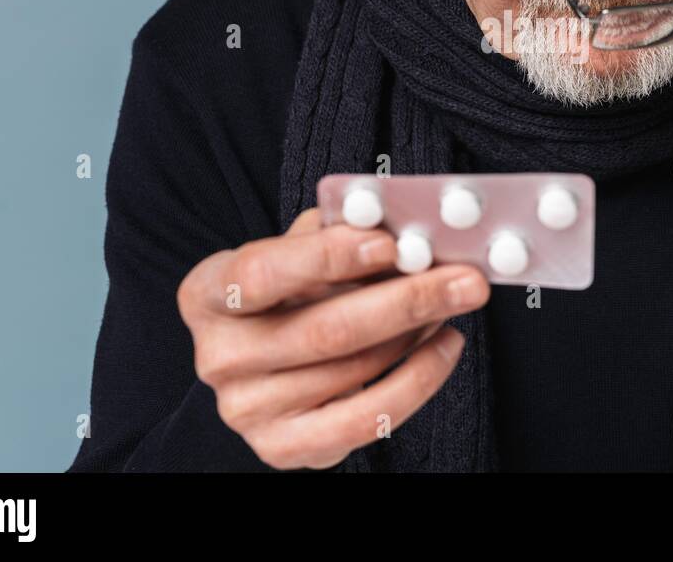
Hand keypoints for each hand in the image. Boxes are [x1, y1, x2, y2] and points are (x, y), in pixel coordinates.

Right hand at [177, 207, 490, 468]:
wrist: (268, 356)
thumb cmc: (291, 290)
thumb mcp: (300, 248)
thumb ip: (337, 233)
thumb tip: (398, 225)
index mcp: (208, 293)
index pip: (264, 272)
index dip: (329, 257)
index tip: (390, 244)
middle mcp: (218, 357)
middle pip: (324, 331)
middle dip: (407, 300)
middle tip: (464, 280)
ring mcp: (247, 411)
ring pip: (355, 371)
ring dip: (417, 333)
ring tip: (451, 302)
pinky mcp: (283, 449)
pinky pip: (366, 420)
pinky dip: (417, 380)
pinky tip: (443, 346)